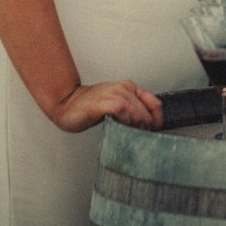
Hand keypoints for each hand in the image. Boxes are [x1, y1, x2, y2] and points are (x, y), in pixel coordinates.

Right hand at [45, 79, 162, 132]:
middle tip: (134, 138)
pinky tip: (117, 128)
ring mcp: (114, 94)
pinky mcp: (104, 103)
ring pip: (137, 114)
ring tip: (125, 135)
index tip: (153, 132)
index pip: (155, 103)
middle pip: (146, 113)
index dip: (157, 120)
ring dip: (134, 129)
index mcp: (129, 87)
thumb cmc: (90, 107)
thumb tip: (146, 127)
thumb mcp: (116, 105)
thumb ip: (131, 111)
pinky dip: (124, 123)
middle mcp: (124, 88)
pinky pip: (123, 112)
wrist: (67, 104)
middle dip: (144, 129)